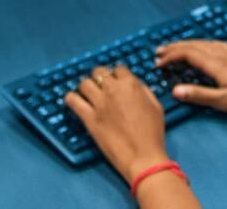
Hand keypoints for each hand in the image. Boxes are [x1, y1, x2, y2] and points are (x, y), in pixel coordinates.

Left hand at [65, 66, 169, 182]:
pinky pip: (73, 101)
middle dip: (99, 77)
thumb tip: (134, 84)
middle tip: (100, 86)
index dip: (117, 74)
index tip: (115, 81)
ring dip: (86, 86)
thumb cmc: (153, 134)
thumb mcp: (156, 106)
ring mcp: (99, 103)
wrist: (143, 157)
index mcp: (131, 85)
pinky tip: (73, 100)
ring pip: (84, 83)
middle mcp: (113, 90)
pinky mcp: (89, 118)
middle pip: (98, 72)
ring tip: (87, 93)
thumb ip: (143, 90)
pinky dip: (71, 98)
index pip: (118, 69)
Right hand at [154, 40, 226, 122]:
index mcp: (216, 64)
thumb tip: (175, 90)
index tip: (158, 63)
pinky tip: (203, 47)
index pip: (188, 53)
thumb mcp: (223, 102)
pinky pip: (214, 45)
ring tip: (174, 48)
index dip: (171, 56)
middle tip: (158, 52)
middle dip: (174, 47)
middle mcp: (221, 55)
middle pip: (193, 45)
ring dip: (186, 44)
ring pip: (203, 43)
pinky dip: (202, 44)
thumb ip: (198, 95)